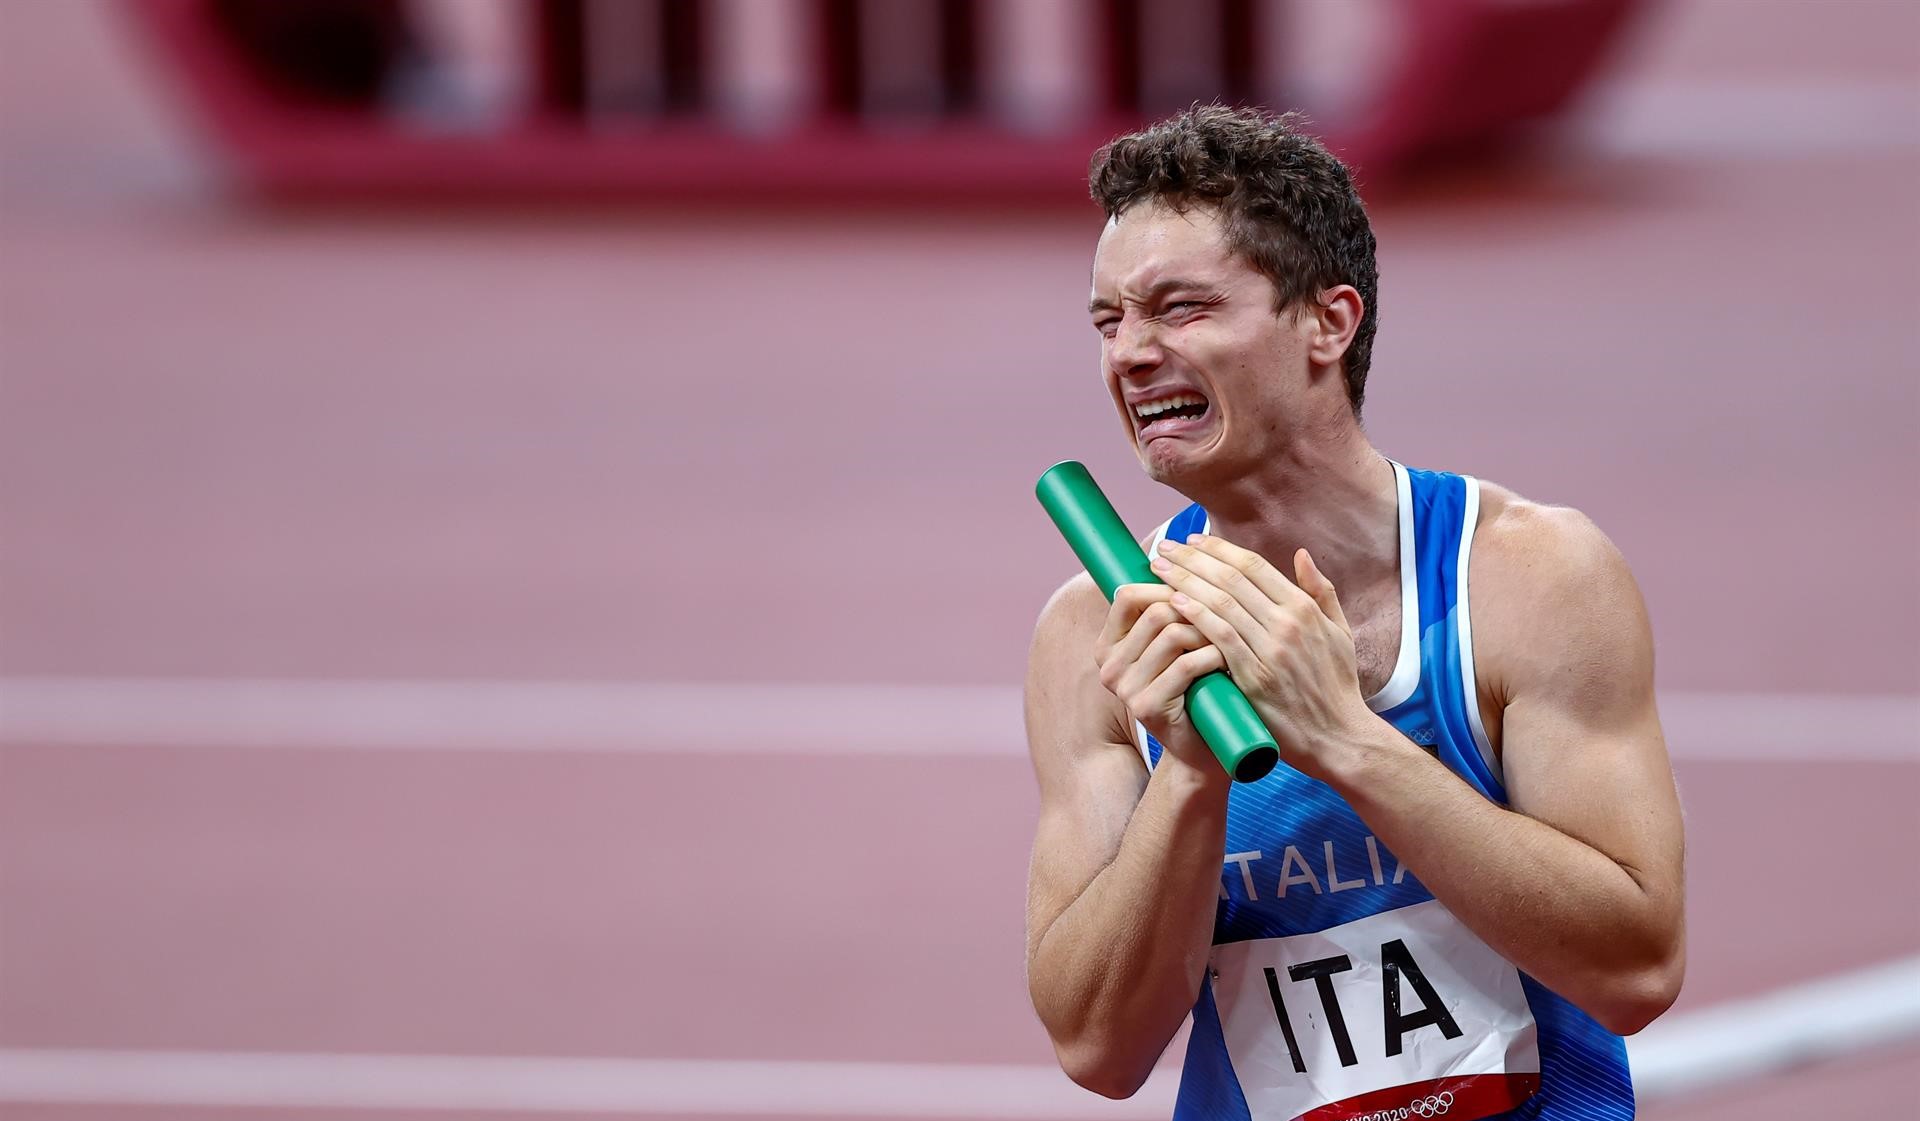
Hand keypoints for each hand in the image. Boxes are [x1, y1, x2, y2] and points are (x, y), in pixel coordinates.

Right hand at [1092, 582, 1228, 771]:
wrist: (1204, 750)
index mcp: (1109, 645)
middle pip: (1155, 610)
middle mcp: (1108, 665)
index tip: (1199, 587)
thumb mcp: (1177, 647)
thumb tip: (1177, 547)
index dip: (1166, 584)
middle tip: (1226, 614)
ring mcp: (1124, 688)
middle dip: (1195, 608)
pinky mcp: (1147, 708)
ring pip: (1172, 633)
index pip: (1127, 595)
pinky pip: (1185, 665)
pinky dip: (1212, 657)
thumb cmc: (1198, 689)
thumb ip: (1169, 609)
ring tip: (1231, 639)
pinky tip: (1228, 660)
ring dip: (1209, 632)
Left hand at [1150, 535, 1373, 779]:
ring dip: (1184, 581)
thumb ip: (1321, 591)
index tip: (1192, 540)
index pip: (1253, 565)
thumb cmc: (1337, 687)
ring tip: (1158, 571)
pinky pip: (1220, 637)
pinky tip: (1173, 603)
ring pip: (1220, 602)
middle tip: (1163, 548)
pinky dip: (1195, 615)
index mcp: (1303, 608)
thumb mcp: (1340, 632)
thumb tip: (1301, 554)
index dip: (1218, 548)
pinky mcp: (1254, 676)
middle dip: (1191, 558)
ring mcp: (1271, 649)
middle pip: (1230, 577)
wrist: (1339, 738)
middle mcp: (1287, 622)